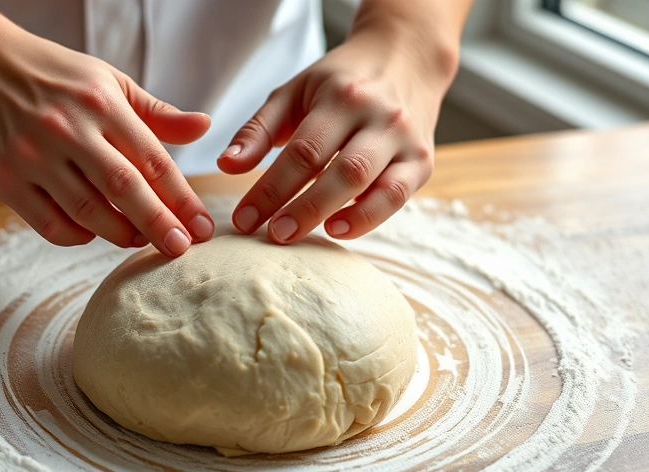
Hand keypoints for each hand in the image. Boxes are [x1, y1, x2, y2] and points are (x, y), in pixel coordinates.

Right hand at [0, 12, 214, 255]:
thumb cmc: (50, 76)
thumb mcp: (107, 81)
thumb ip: (155, 113)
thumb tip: (205, 127)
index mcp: (101, 103)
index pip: (152, 159)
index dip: (182, 198)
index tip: (202, 226)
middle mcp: (67, 129)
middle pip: (124, 189)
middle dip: (159, 224)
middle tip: (181, 249)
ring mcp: (32, 156)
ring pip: (87, 212)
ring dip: (120, 233)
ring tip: (139, 241)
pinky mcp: (2, 179)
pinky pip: (49, 224)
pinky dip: (76, 236)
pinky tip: (91, 232)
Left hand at [217, 17, 460, 243]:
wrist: (407, 58)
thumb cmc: (340, 81)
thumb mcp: (294, 91)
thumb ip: (259, 129)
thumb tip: (227, 164)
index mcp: (342, 97)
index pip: (302, 151)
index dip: (271, 189)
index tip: (243, 220)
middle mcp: (379, 116)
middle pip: (340, 171)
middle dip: (303, 208)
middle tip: (272, 236)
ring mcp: (404, 139)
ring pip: (371, 184)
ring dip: (334, 214)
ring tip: (301, 237)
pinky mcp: (422, 161)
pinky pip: (398, 195)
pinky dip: (370, 217)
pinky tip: (340, 230)